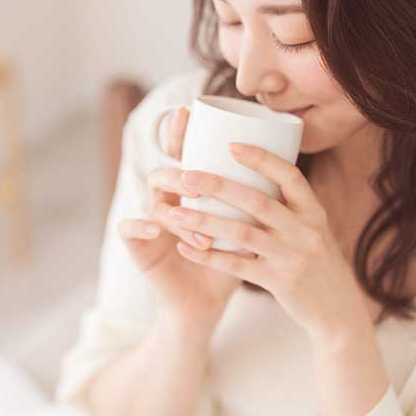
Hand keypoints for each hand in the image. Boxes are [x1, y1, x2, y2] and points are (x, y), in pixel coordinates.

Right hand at [118, 107, 241, 329]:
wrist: (208, 303)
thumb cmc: (232, 261)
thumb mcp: (248, 226)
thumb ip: (256, 196)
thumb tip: (286, 157)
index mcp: (192, 191)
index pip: (184, 155)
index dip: (181, 132)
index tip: (188, 111)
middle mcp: (169, 200)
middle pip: (165, 173)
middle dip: (181, 175)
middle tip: (195, 182)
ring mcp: (150, 222)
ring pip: (154, 202)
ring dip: (177, 215)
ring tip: (201, 235)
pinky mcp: (138, 246)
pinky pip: (129, 230)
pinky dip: (139, 227)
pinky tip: (153, 229)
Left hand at [167, 142, 371, 338]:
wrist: (338, 311)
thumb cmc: (316, 262)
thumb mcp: (313, 228)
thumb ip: (288, 205)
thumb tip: (255, 170)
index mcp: (313, 211)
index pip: (290, 176)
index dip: (261, 159)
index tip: (230, 145)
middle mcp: (305, 231)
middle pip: (258, 202)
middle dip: (219, 186)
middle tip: (187, 176)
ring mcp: (292, 257)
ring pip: (242, 234)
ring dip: (206, 221)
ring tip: (175, 213)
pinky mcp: (278, 282)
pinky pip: (237, 266)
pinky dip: (208, 256)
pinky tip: (184, 247)